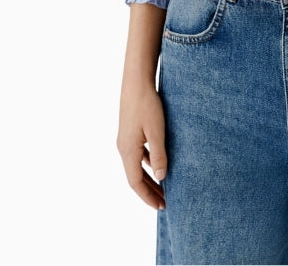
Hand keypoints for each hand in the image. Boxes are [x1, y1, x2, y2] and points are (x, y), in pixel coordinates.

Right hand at [117, 83, 167, 209]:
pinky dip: (147, 164)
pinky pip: (137, 155)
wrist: (136, 81)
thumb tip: (162, 178)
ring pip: (136, 166)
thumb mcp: (156, 131)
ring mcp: (125, 139)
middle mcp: (123, 148)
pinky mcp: (129, 131)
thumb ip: (159, 155)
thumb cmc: (147, 104)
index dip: (148, 196)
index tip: (161, 206)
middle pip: (135, 177)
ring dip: (149, 178)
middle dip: (149, 191)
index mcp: (128, 151)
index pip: (136, 182)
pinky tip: (157, 163)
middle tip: (164, 203)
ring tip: (162, 187)